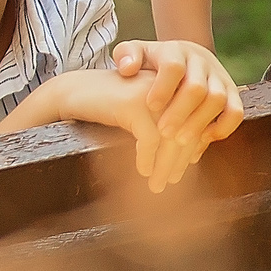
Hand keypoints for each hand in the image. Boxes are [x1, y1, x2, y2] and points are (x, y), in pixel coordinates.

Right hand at [32, 67, 194, 192]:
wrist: (75, 89)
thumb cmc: (111, 104)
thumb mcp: (145, 111)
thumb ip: (168, 124)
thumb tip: (194, 155)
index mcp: (177, 85)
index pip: (196, 120)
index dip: (194, 146)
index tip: (188, 166)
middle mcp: (169, 86)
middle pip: (186, 129)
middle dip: (181, 160)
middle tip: (173, 181)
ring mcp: (152, 94)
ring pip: (169, 137)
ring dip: (164, 166)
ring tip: (157, 185)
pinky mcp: (133, 104)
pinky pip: (148, 139)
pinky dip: (146, 159)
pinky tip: (143, 171)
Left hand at [111, 38, 243, 170]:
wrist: (186, 58)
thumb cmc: (154, 62)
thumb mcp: (137, 52)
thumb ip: (126, 56)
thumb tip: (128, 69)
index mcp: (177, 51)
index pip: (173, 67)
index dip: (163, 88)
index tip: (150, 106)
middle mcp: (202, 62)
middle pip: (197, 87)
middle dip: (180, 112)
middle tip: (164, 132)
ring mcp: (220, 77)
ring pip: (218, 99)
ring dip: (199, 122)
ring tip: (180, 141)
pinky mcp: (232, 92)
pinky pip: (236, 111)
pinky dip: (223, 127)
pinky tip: (204, 140)